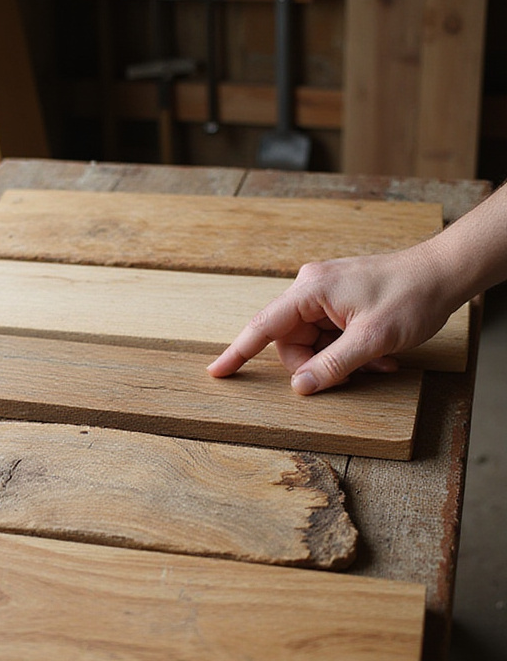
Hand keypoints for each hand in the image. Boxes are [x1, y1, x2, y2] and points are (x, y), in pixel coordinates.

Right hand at [207, 245, 455, 393]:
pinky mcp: (339, 301)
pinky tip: (377, 356)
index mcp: (310, 290)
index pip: (263, 327)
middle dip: (318, 365)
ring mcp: (325, 295)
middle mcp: (311, 289)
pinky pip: (330, 336)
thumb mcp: (372, 339)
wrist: (443, 273)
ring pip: (313, 344)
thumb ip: (332, 365)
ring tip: (375, 362)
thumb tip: (300, 386)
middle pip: (291, 343)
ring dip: (339, 361)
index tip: (216, 372)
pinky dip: (349, 351)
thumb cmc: (410, 296)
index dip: (238, 352)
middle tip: (352, 375)